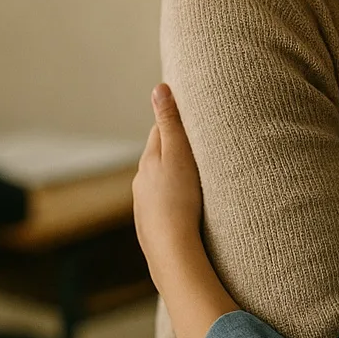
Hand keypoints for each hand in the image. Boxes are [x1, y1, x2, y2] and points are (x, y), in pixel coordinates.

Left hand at [133, 83, 205, 292]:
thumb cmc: (178, 199)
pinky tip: (185, 207)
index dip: (174, 121)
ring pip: (159, 182)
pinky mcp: (151, 226)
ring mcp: (144, 205)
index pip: (159, 130)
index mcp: (149, 161)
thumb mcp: (178, 154)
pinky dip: (172, 200)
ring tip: (194, 178)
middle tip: (197, 145)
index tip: (190, 114)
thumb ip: (170, 122)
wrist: (172, 250)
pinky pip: (162, 205)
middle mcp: (141, 181)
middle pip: (158, 156)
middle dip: (174, 149)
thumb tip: (158, 88)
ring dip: (173, 176)